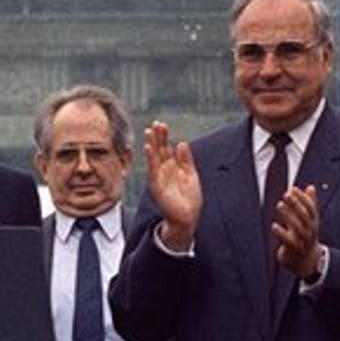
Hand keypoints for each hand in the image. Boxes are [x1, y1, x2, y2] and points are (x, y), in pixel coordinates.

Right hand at [143, 121, 202, 250]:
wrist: (187, 217)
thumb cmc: (190, 198)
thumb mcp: (191, 175)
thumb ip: (186, 160)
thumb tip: (182, 142)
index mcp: (173, 166)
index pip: (166, 147)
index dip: (164, 136)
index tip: (161, 124)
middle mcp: (164, 169)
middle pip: (159, 149)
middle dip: (157, 136)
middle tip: (155, 123)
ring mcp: (159, 176)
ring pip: (154, 157)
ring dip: (151, 144)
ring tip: (149, 131)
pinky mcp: (157, 185)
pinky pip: (152, 169)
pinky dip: (150, 158)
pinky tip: (148, 148)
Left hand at [273, 185, 321, 278]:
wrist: (306, 261)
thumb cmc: (305, 236)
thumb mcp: (308, 220)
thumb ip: (309, 204)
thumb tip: (311, 187)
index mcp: (313, 222)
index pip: (311, 208)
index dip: (303, 198)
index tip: (293, 188)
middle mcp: (310, 231)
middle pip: (305, 216)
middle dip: (296, 204)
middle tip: (286, 194)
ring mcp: (303, 240)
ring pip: (298, 228)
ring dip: (289, 216)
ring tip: (280, 205)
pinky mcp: (293, 250)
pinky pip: (288, 241)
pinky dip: (281, 233)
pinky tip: (274, 226)